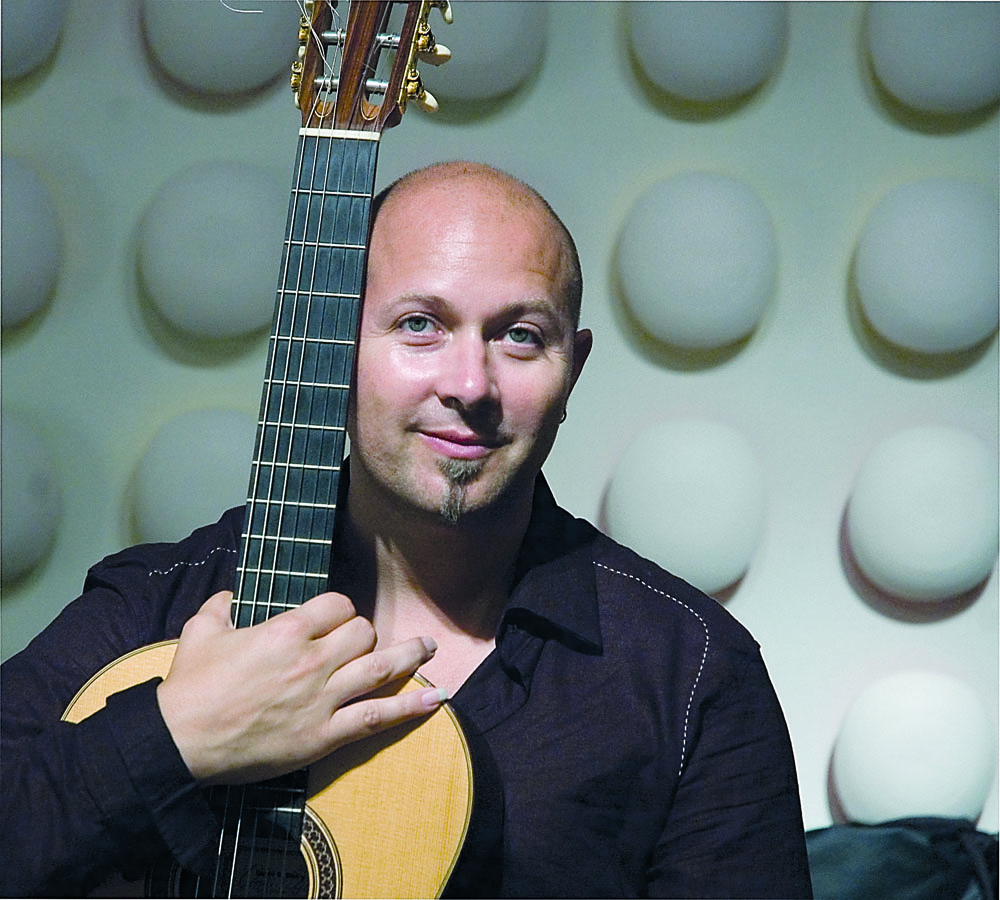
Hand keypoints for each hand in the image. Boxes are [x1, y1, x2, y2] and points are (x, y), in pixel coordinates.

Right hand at [156, 590, 443, 784]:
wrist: (180, 741)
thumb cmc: (191, 686)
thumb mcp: (200, 632)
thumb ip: (221, 605)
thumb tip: (230, 593)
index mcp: (287, 631)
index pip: (337, 605)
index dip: (339, 609)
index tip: (335, 617)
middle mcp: (312, 661)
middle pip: (362, 633)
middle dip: (365, 633)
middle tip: (364, 640)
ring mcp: (322, 699)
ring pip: (380, 668)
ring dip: (409, 655)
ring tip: (428, 646)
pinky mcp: (323, 735)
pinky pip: (376, 718)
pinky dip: (409, 708)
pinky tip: (435, 699)